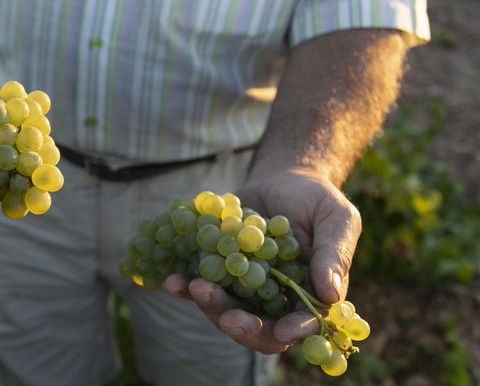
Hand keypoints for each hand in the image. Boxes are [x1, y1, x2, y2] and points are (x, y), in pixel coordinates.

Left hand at [164, 167, 361, 352]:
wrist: (280, 179)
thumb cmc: (315, 199)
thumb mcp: (337, 218)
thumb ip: (335, 254)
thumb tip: (331, 295)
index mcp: (309, 295)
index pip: (303, 324)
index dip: (293, 331)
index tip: (281, 330)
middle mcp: (274, 299)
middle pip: (259, 327)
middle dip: (242, 325)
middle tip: (226, 317)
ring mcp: (243, 287)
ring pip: (226, 309)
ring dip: (210, 304)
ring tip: (194, 287)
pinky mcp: (218, 270)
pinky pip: (199, 285)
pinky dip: (185, 286)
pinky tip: (173, 280)